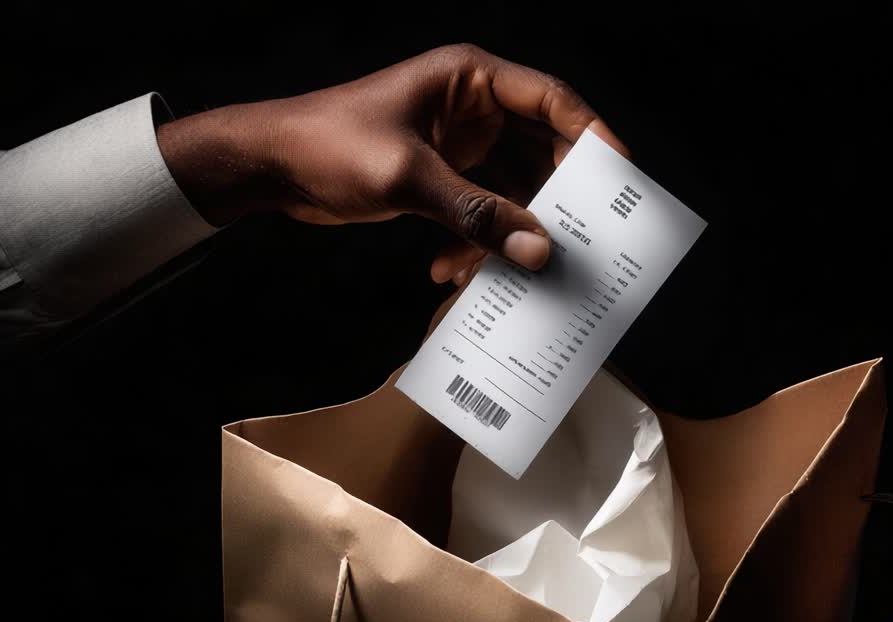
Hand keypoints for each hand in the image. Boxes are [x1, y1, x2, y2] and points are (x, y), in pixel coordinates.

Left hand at [157, 44, 627, 281]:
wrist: (270, 167)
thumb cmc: (329, 146)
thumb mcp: (408, 179)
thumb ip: (477, 214)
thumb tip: (540, 251)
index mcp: (471, 80)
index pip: (553, 101)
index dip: (594, 137)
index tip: (622, 180)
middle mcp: (473, 107)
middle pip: (543, 151)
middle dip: (552, 201)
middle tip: (573, 243)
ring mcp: (459, 143)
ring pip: (513, 190)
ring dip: (506, 233)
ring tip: (488, 271)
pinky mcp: (442, 177)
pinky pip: (482, 211)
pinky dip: (473, 242)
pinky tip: (446, 269)